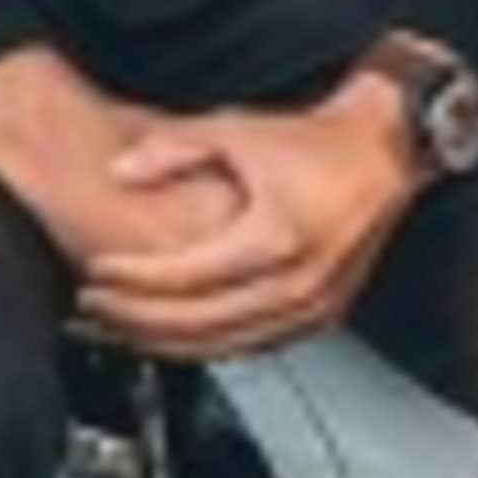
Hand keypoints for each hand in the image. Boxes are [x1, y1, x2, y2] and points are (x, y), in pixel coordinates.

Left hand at [76, 79, 416, 355]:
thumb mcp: (237, 130)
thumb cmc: (318, 143)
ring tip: (123, 328)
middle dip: (136, 320)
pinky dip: (208, 346)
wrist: (382, 152)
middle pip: (197, 324)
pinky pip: (253, 347)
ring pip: (224, 348)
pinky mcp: (322, 317)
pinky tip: (177, 334)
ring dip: (167, 342)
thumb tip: (119, 171)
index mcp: (276, 238)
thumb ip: (172, 148)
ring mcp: (313, 306)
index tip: (96, 272)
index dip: (132, 280)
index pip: (183, 278)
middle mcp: (298, 282)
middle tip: (95, 307)